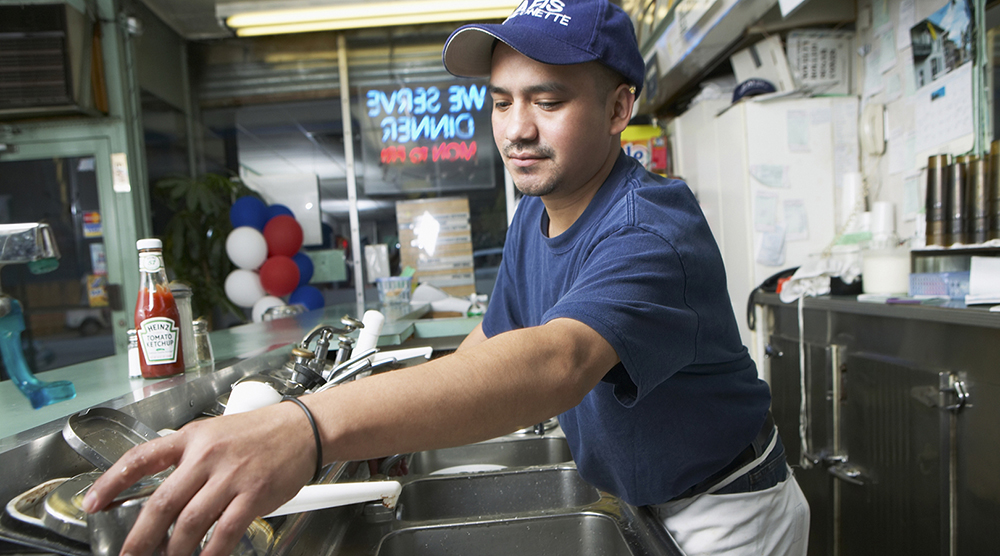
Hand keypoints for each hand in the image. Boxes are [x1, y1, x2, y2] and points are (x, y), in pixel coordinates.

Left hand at [83, 401, 316, 555]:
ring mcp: (231, 476)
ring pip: (189, 523)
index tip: (93, 502)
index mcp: (192, 438)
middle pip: (161, 503)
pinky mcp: (254, 494)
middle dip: (139, 539)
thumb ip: (189, 460)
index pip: (141, 457)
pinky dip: (211, 553)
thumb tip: (164, 497)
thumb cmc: (260, 433)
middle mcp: (207, 456)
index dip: (111, 481)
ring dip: (175, 550)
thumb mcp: (216, 434)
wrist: (303, 429)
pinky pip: (224, 532)